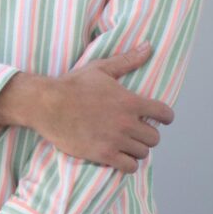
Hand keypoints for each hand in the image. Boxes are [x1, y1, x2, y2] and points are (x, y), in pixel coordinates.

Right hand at [32, 42, 173, 171]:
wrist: (47, 105)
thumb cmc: (72, 85)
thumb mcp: (101, 68)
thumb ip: (127, 60)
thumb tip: (149, 46)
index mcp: (130, 101)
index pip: (164, 113)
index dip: (165, 117)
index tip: (161, 118)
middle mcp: (126, 122)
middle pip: (154, 137)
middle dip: (147, 134)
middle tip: (136, 131)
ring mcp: (115, 140)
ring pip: (143, 153)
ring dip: (136, 149)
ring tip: (126, 144)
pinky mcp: (103, 154)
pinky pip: (129, 167)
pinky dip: (127, 164)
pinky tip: (119, 156)